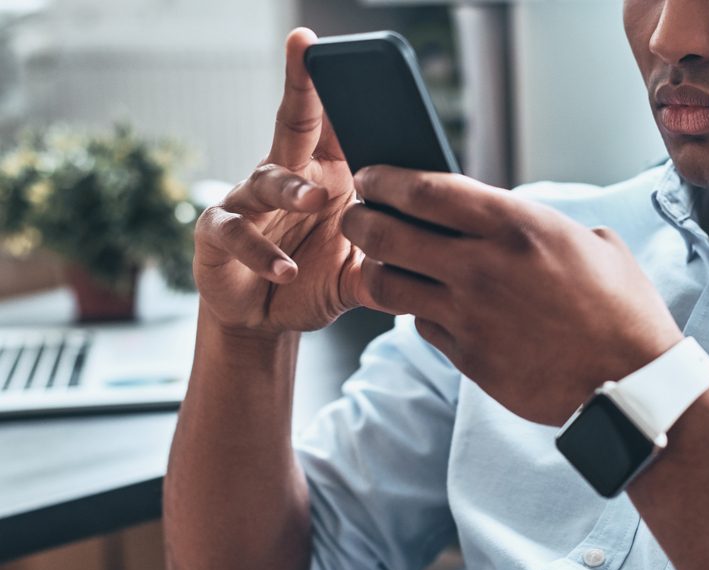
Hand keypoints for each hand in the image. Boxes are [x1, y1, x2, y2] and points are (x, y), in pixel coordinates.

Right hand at [193, 28, 366, 334]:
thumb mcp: (359, 274)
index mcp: (323, 175)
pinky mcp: (218, 233)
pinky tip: (285, 269)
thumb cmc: (314, 281)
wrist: (266, 321)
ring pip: (267, 179)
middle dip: (301, 84)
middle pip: (294, 120)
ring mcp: (249, 202)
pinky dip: (261, 251)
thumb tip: (431, 257)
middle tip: (306, 48)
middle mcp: (285, 177)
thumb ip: (387, 263)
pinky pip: (236, 231)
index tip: (356, 57)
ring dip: (292, 187)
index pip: (335, 125)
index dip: (342, 92)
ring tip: (316, 201)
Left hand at [343, 167, 683, 425]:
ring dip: (378, 270)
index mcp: (516, 227)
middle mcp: (482, 268)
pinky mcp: (469, 359)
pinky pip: (422, 327)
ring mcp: (470, 317)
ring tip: (385, 266)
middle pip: (386, 234)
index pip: (425, 190)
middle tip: (357, 217)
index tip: (372, 176)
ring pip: (386, 286)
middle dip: (359, 220)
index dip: (386, 179)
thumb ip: (540, 228)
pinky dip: (420, 314)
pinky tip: (434, 309)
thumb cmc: (622, 310)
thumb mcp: (592, 245)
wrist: (631, 383)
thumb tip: (509, 226)